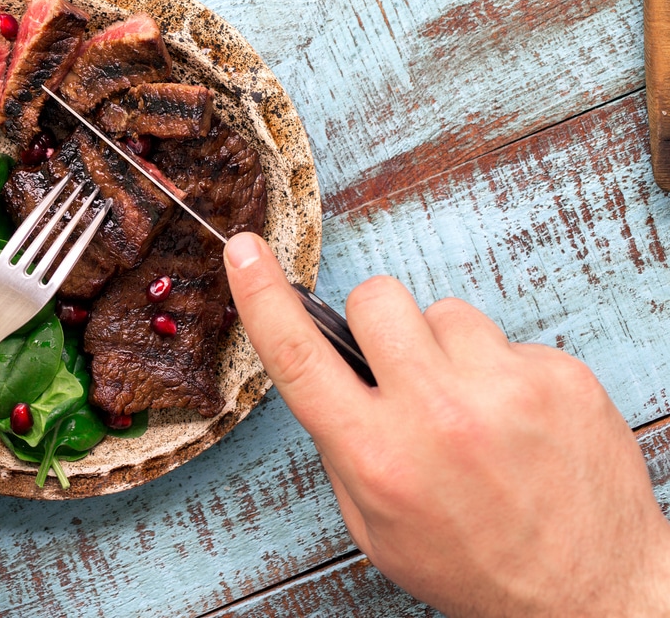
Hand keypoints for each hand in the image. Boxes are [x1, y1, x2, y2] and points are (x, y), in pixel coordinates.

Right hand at [224, 233, 669, 616]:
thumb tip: (332, 369)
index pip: (299, 356)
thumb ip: (344, 445)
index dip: (261, 295)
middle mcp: (438, 416)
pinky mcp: (560, 377)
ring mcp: (506, 390)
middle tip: (399, 364)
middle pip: (376, 300)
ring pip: (446, 312)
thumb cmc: (473, 564)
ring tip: (472, 407)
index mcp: (378, 456)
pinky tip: (518, 421)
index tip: (243, 249)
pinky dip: (503, 371)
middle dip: (376, 320)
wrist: (589, 593)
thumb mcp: (375, 526)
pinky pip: (507, 338)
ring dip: (447, 348)